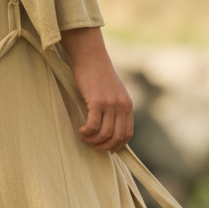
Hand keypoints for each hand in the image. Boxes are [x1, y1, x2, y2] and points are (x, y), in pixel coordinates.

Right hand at [58, 27, 133, 152]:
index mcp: (127, 105)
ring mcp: (110, 104)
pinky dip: (86, 132)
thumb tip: (109, 127)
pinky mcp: (97, 102)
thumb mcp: (114, 92)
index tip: (109, 149)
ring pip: (104, 133)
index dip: (119, 144)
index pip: (128, 132)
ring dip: (93, 140)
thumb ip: (115, 108)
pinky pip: (93, 126)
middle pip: (117, 136)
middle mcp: (122, 106)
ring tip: (84, 139)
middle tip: (94, 147)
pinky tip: (80, 131)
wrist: (91, 58)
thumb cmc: (98, 76)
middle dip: (105, 146)